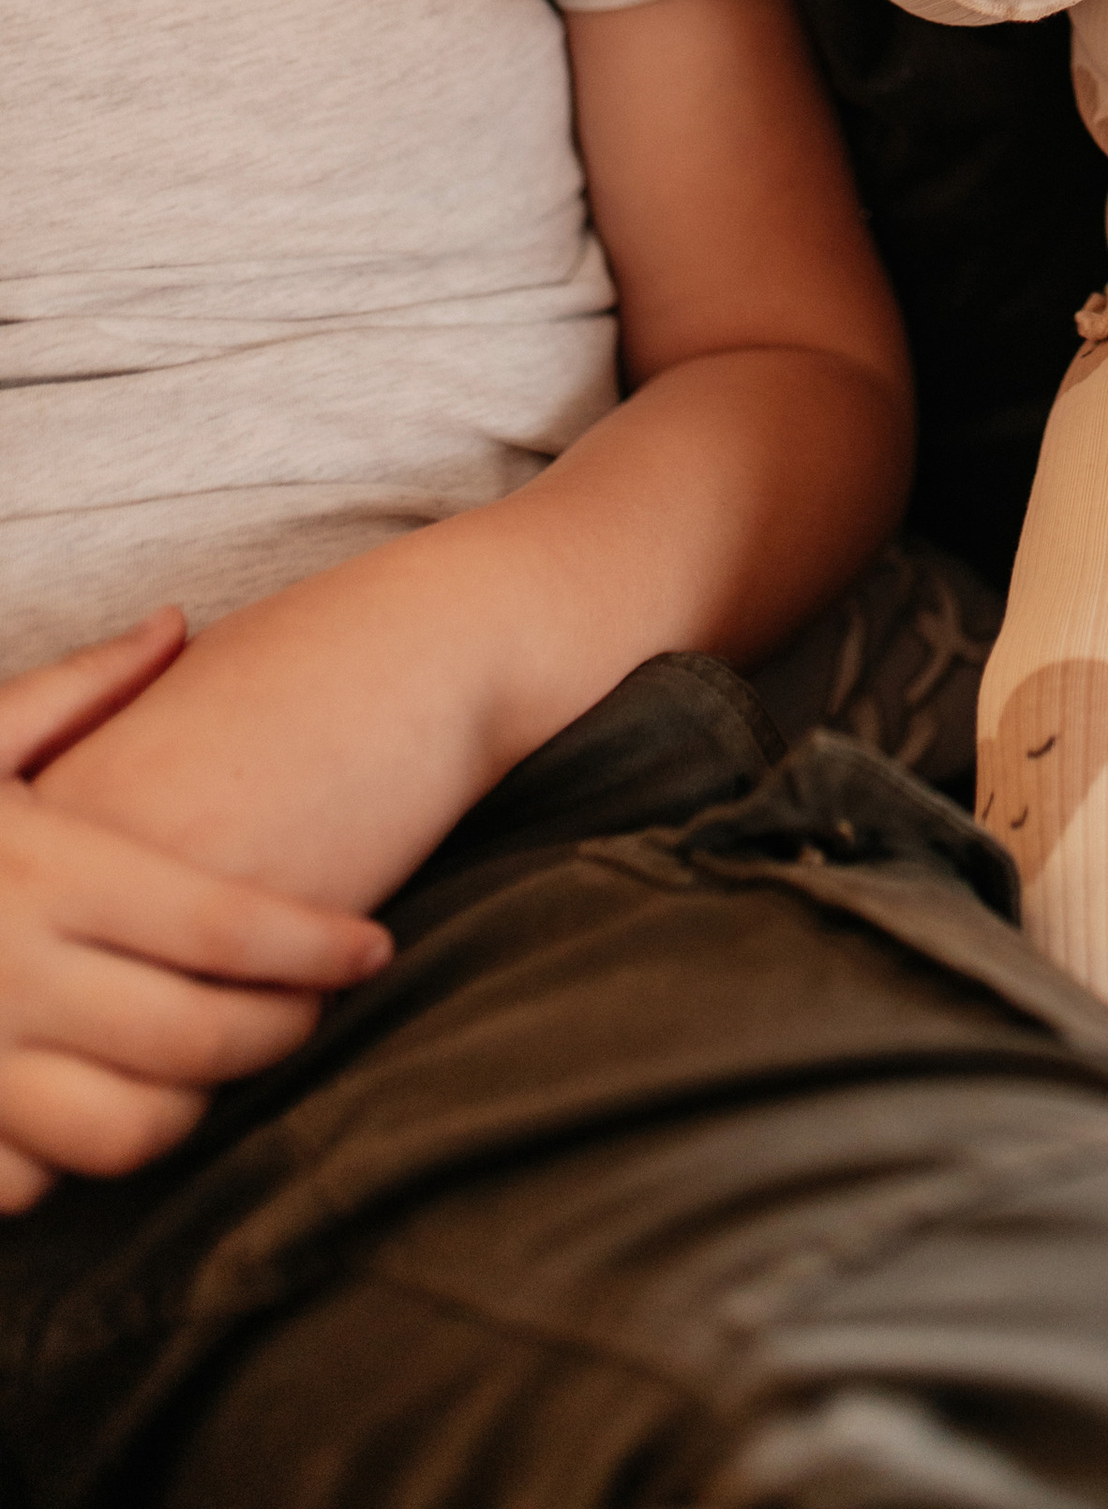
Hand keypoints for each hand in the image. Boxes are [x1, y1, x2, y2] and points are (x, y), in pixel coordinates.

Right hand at [0, 614, 389, 1211]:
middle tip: (316, 1012)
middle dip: (284, 1031)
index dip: (316, 948)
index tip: (373, 951)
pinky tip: (104, 1110)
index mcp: (44, 870)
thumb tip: (178, 624)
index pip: (226, 927)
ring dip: (197, 1110)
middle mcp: (12, 974)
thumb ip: (77, 688)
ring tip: (223, 1066)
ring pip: (130, 1133)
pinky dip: (78, 1160)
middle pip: (201, 1037)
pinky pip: (31, 1182)